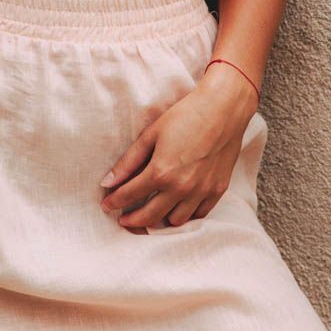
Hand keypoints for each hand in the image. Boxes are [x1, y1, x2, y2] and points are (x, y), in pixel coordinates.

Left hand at [99, 74, 257, 229]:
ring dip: (160, 220)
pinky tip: (176, 208)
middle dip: (133, 220)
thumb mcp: (151, 134)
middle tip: (124, 219)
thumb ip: (128, 161)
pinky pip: (198, 215)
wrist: (223, 109)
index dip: (114, 202)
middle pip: (150, 216)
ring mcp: (201, 192)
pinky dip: (185, 215)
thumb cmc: (185, 116)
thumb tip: (107, 182)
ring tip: (150, 214)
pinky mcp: (217, 191)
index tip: (106, 205)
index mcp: (161, 172)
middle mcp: (181, 188)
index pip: (130, 195)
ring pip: (175, 221)